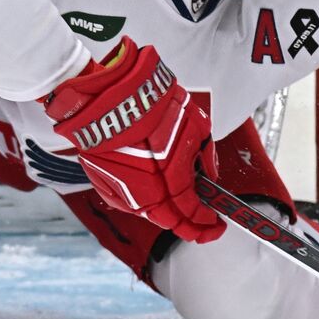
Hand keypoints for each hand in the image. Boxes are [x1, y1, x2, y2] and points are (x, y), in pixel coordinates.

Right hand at [44, 39, 223, 242]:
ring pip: (147, 212)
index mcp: (171, 179)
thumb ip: (205, 157)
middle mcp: (144, 192)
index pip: (191, 213)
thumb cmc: (156, 105)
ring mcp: (120, 190)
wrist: (112, 93)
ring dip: (165, 211)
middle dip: (187, 224)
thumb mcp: (197, 126)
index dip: (205, 223)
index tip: (216, 225)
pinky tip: (151, 189)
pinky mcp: (102, 183)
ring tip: (176, 202)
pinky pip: (126, 201)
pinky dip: (142, 199)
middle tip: (200, 224)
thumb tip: (208, 176)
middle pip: (168, 220)